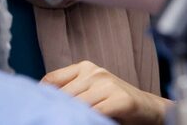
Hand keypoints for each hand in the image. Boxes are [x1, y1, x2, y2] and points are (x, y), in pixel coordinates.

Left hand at [42, 61, 172, 124]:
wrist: (147, 108)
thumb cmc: (114, 101)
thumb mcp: (90, 90)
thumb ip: (72, 90)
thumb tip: (45, 99)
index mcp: (84, 67)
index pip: (53, 79)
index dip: (43, 94)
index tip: (39, 107)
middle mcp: (95, 72)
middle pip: (64, 95)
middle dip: (58, 109)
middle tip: (54, 117)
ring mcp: (108, 84)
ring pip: (79, 105)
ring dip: (73, 116)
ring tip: (69, 120)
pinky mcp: (121, 99)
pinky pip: (96, 113)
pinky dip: (90, 120)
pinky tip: (90, 121)